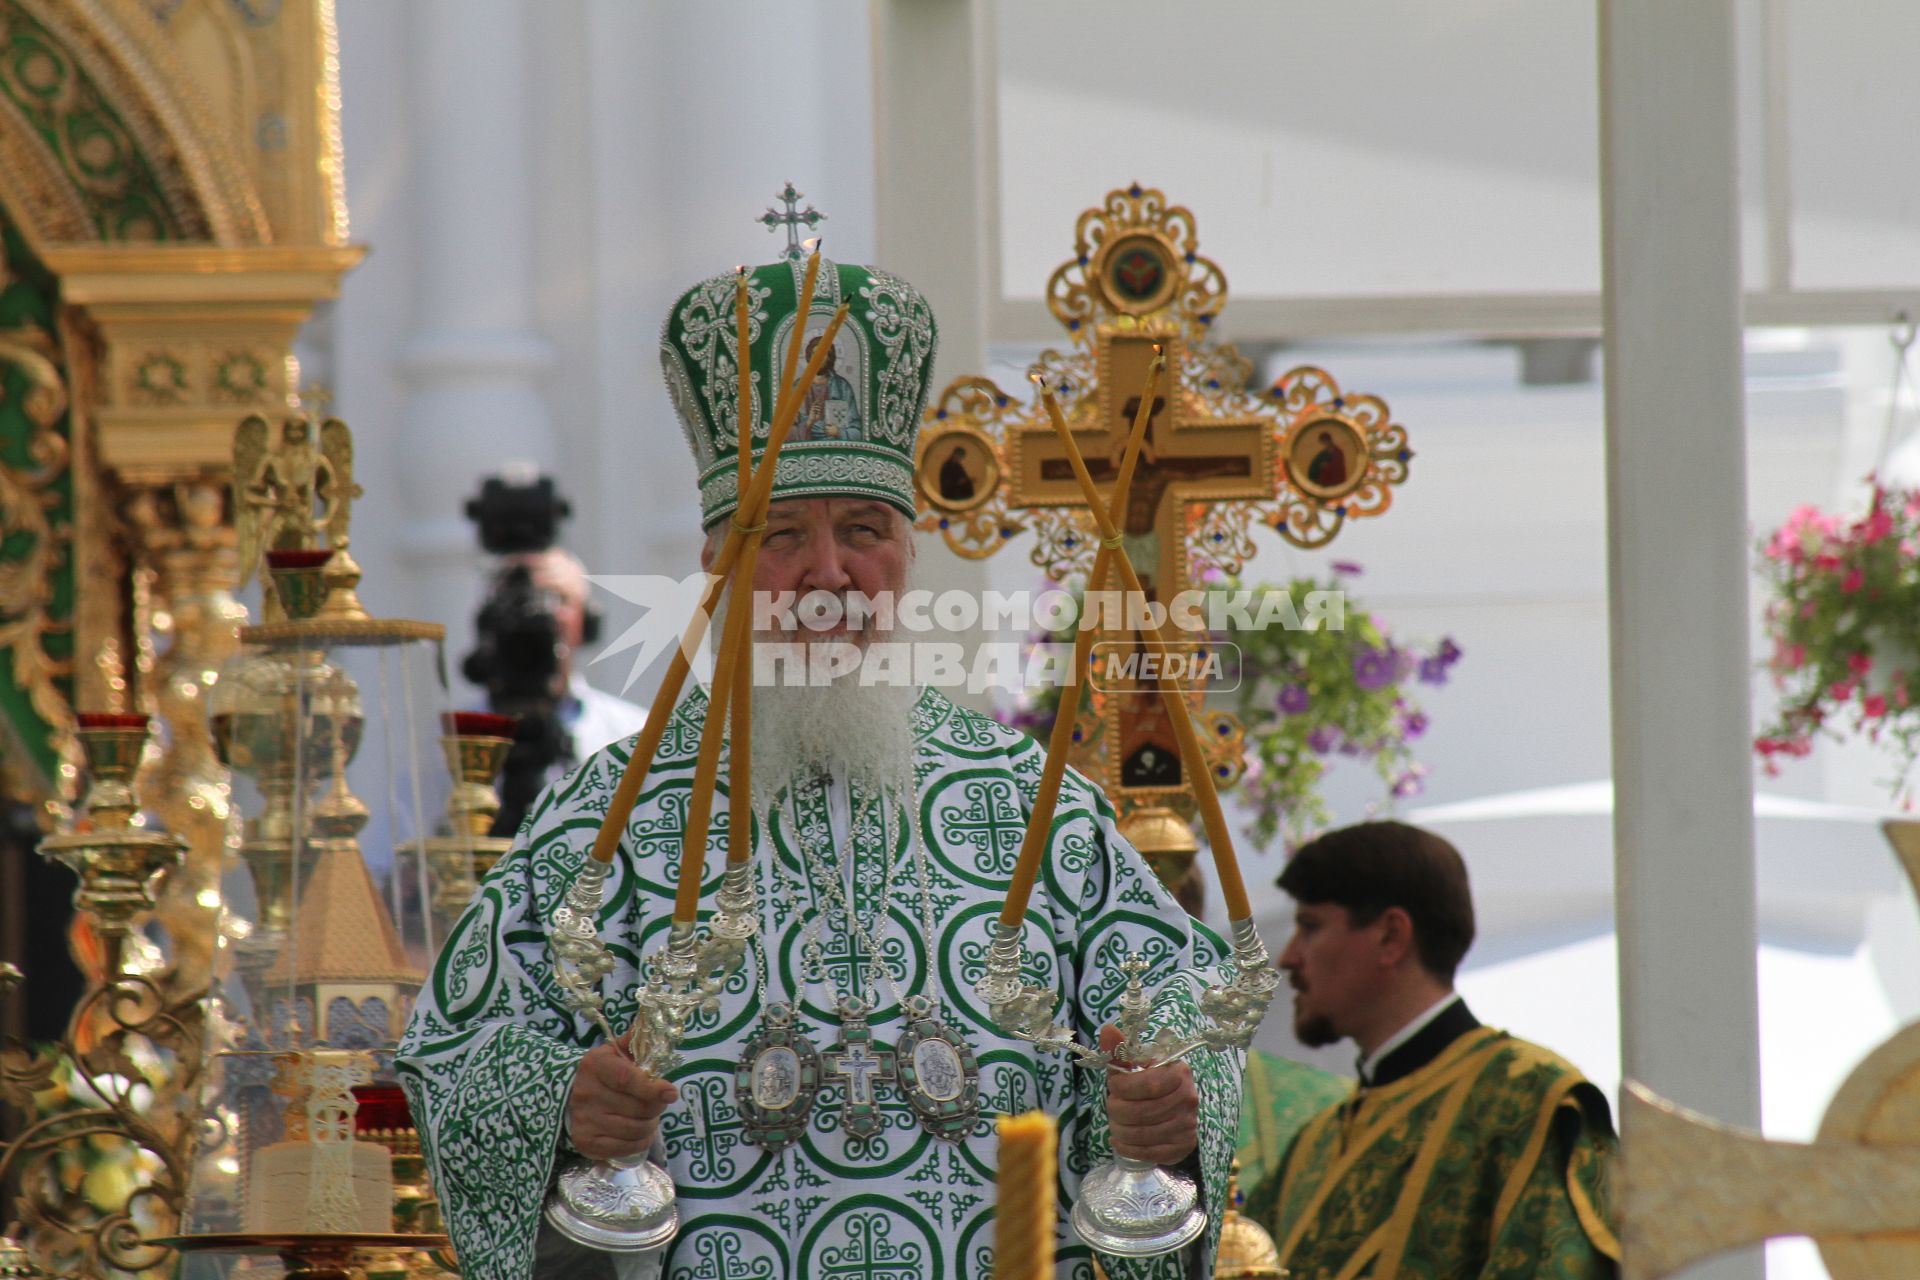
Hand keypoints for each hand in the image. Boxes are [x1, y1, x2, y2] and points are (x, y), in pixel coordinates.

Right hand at [567, 1041, 678, 1160]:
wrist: (567, 1095)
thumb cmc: (600, 1072)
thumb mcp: (613, 1052)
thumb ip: (635, 1042)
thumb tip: (655, 1029)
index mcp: (596, 1065)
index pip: (627, 1078)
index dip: (652, 1087)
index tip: (671, 1092)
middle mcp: (587, 1093)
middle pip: (637, 1107)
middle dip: (657, 1106)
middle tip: (659, 1102)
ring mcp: (585, 1120)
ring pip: (635, 1129)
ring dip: (651, 1124)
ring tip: (649, 1117)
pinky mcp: (586, 1142)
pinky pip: (626, 1147)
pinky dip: (641, 1142)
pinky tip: (641, 1132)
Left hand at [1100, 1024, 1198, 1165]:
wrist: (1174, 1109)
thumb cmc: (1149, 1083)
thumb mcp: (1135, 1066)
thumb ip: (1120, 1051)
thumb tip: (1108, 1029)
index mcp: (1179, 1073)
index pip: (1145, 1084)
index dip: (1121, 1088)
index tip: (1113, 1086)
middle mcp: (1189, 1098)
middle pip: (1140, 1112)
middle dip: (1116, 1111)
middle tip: (1111, 1108)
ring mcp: (1188, 1124)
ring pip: (1142, 1134)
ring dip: (1120, 1131)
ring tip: (1115, 1125)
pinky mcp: (1184, 1146)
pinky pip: (1149, 1153)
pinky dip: (1128, 1148)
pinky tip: (1120, 1141)